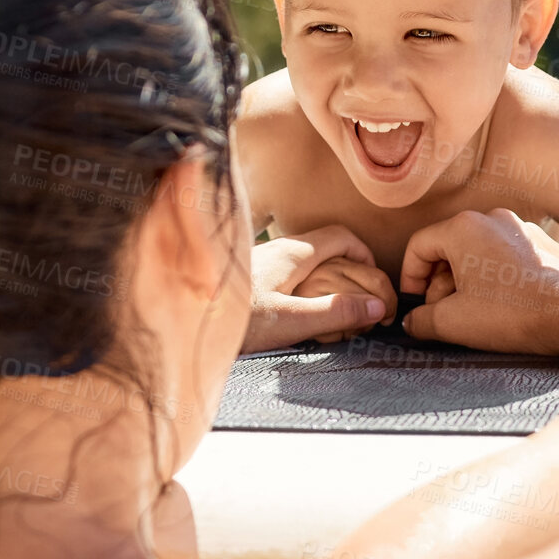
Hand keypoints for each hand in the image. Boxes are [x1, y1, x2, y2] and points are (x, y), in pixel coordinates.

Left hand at [245, 225, 395, 352]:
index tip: (376, 282)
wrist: (181, 319)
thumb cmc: (231, 318)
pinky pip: (284, 277)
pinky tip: (297, 319)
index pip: (341, 236)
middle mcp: (275, 250)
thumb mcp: (291, 321)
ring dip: (324, 284)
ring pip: (303, 265)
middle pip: (324, 250)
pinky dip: (301, 292)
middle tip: (360, 302)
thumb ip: (336, 313)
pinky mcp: (245, 279)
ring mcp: (258, 263)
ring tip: (333, 315)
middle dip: (348, 272)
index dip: (365, 254)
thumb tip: (378, 308)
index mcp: (291, 252)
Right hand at [398, 209, 558, 353]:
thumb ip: (421, 320)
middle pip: (449, 248)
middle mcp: (492, 218)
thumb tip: (411, 322)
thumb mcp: (452, 322)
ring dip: (466, 282)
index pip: (418, 246)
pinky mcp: (544, 244)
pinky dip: (494, 278)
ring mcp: (522, 229)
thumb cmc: (511, 313)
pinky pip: (505, 257)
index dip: (409, 278)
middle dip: (439, 283)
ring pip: (478, 252)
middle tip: (441, 314)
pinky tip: (501, 306)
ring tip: (471, 313)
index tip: (414, 304)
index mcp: (462, 227)